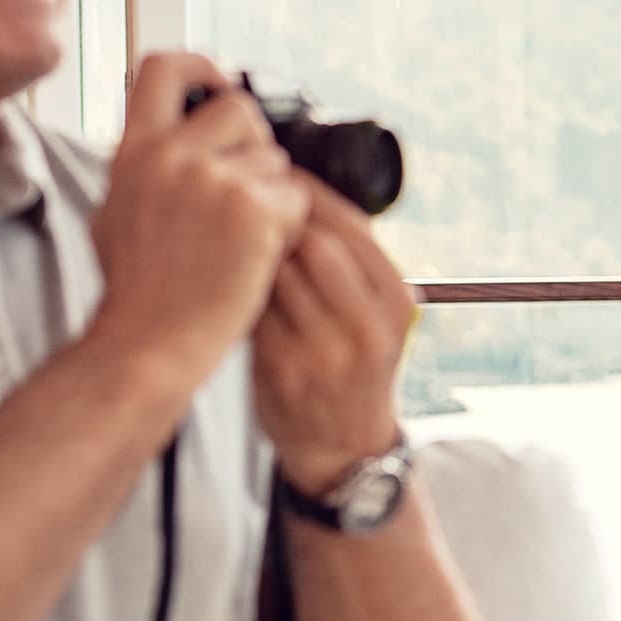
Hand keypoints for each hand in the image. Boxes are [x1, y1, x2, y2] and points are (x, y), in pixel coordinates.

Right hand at [86, 52, 311, 401]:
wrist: (149, 342)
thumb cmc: (138, 291)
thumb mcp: (118, 211)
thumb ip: (148, 168)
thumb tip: (173, 137)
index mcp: (132, 151)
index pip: (162, 68)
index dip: (201, 67)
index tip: (220, 85)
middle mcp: (170, 155)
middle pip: (240, 110)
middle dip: (255, 147)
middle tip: (245, 196)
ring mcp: (213, 179)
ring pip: (275, 160)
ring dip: (273, 195)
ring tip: (240, 241)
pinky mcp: (252, 208)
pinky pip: (295, 198)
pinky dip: (288, 227)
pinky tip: (257, 256)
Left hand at [254, 180, 417, 492]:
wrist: (344, 445)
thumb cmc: (352, 367)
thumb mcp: (377, 317)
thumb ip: (350, 266)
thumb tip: (298, 193)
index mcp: (397, 303)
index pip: (355, 227)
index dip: (311, 194)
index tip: (281, 174)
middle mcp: (369, 327)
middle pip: (315, 243)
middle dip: (276, 215)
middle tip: (245, 197)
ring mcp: (327, 352)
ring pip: (279, 272)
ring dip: (250, 246)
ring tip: (230, 231)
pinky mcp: (285, 370)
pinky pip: (254, 308)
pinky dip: (235, 284)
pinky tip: (222, 274)